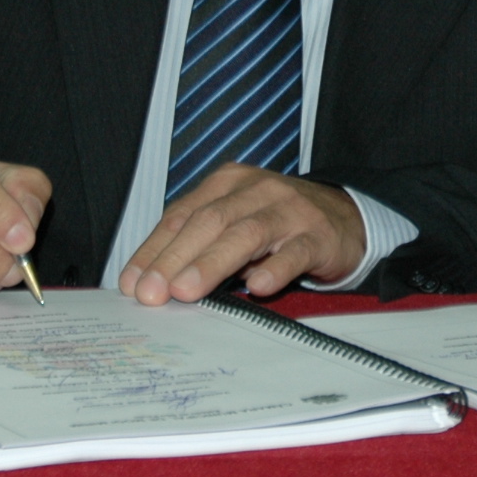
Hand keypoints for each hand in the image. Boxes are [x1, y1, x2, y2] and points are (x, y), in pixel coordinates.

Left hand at [119, 164, 364, 304]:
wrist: (344, 219)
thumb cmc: (278, 224)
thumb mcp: (235, 223)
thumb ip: (200, 243)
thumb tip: (154, 282)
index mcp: (228, 183)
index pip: (181, 215)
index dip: (154, 249)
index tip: (132, 282)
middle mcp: (257, 190)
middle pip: (209, 222)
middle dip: (175, 259)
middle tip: (152, 293)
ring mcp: (289, 210)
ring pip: (246, 234)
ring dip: (212, 263)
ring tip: (187, 291)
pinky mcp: (317, 236)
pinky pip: (294, 253)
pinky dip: (275, 269)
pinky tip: (258, 287)